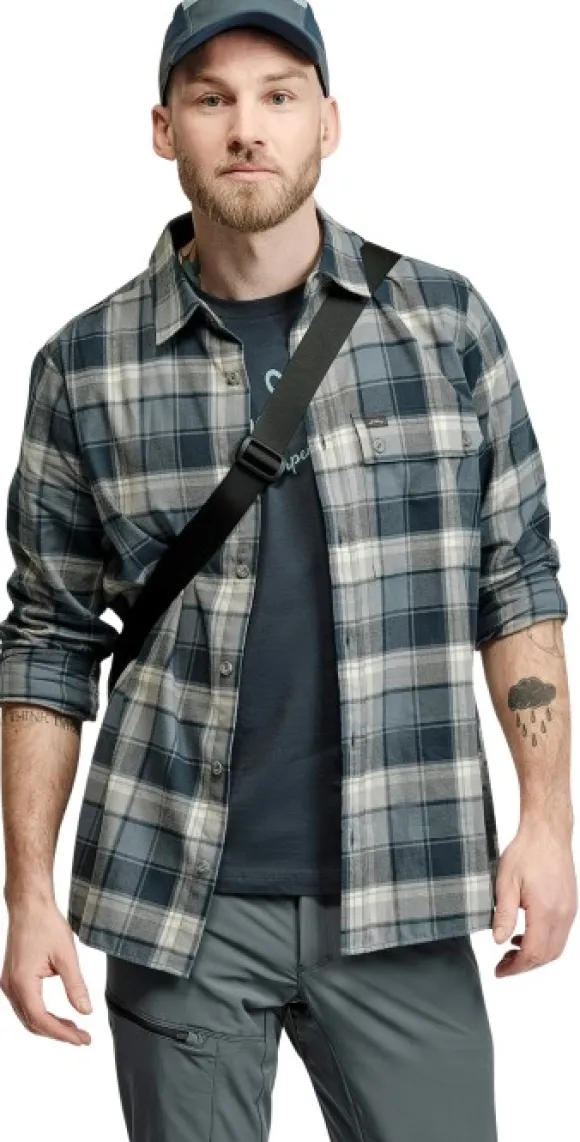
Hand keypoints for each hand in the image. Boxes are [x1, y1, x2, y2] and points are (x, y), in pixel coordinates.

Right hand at [0, 897, 92, 1044]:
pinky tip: (58, 1016)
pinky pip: (25, 1006)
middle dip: (58, 1033)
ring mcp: (8, 983)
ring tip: (73, 1029)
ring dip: (49, 1026)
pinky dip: (41, 1015)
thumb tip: (85, 1011)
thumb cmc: (45, 924)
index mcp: (22, 982)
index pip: (41, 1019)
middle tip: (82, 1038)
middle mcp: (10, 986)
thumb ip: (76, 986)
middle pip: (32, 1023)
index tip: (82, 1039)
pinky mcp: (12, 979)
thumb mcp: (66, 956)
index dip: (63, 1033)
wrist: (29, 906)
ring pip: (27, 1017)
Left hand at [492, 817, 577, 976]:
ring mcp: (569, 910)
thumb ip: (503, 914)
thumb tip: (497, 940)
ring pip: (556, 948)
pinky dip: (544, 942)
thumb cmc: (526, 852)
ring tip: (511, 952)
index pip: (533, 953)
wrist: (547, 832)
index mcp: (546, 911)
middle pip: (547, 956)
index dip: (515, 967)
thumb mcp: (505, 882)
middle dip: (525, 966)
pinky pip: (560, 934)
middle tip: (503, 965)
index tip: (500, 971)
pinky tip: (526, 935)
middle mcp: (562, 914)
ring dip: (535, 955)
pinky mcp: (570, 905)